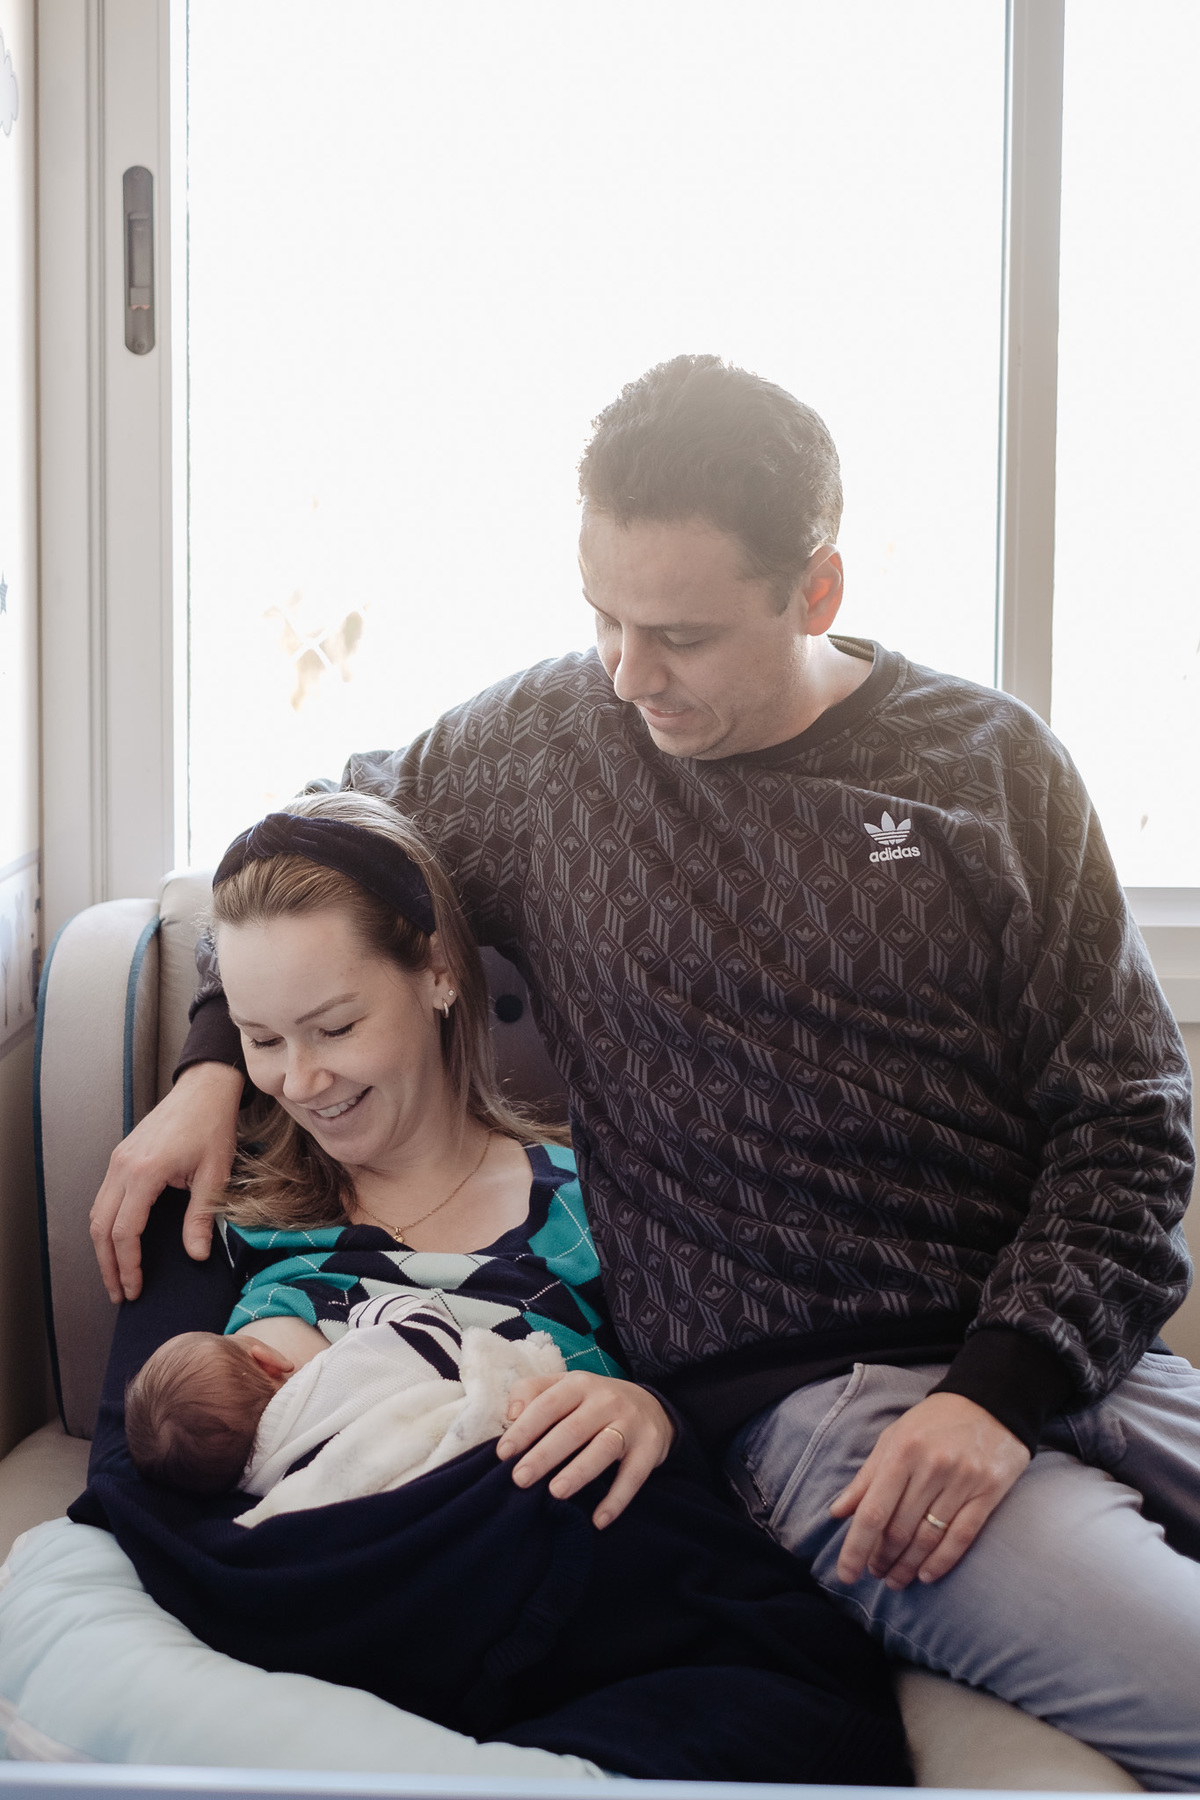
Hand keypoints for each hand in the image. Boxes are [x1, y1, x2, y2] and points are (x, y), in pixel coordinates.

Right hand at [89, 1062, 242, 1302]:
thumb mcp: (215, 1175)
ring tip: (116, 1275)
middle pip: (101, 1227)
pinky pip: (103, 1198)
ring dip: (103, 1247)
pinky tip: (118, 1241)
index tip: (135, 1288)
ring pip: (96, 1213)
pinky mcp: (120, 1157)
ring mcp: (117, 1161)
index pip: (125, 1232)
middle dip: (108, 1265)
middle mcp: (123, 1167)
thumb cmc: (213, 1127)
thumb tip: (197, 1255)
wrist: (204, 1090)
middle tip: (119, 1293)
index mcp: (145, 1173)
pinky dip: (106, 1224)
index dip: (128, 1265)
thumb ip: (201, 1217)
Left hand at [496, 1372, 674, 1528]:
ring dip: (579, 1471)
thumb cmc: (593, 1402)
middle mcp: (606, 1400)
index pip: (548, 1404)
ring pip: (604, 1448)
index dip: (525, 1428)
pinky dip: (617, 1498)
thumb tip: (511, 1414)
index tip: (504, 1453)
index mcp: (579, 1384)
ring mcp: (630, 1423)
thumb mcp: (563, 1387)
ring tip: (556, 1492)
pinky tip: (599, 1519)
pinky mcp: (650, 1448)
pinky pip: (634, 1475)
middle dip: (545, 1455)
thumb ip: (531, 1392)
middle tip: (520, 1478)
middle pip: (573, 1428)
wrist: (651, 1407)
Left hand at [829, 1392, 1030, 1588]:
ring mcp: (962, 1481)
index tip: (846, 1574)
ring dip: (907, 1565)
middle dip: (882, 1558)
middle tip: (874, 1573)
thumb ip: (866, 1477)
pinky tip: (926, 1574)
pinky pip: (961, 1536)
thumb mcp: (894, 1438)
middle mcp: (931, 1468)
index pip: (873, 1511)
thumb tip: (838, 1512)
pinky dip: (942, 1561)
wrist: (991, 1402)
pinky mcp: (988, 1493)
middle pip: (900, 1529)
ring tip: (895, 1580)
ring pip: (928, 1537)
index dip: (856, 1547)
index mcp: (902, 1452)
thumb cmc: (934, 1422)